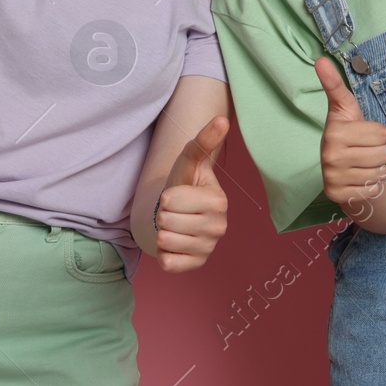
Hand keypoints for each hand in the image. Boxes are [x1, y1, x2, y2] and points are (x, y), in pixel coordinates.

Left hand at [154, 115, 229, 272]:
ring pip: (164, 241)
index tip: (177, 195)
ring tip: (174, 225)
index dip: (166, 196)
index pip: (170, 201)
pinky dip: (164, 253)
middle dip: (163, 214)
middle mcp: (219, 227)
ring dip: (163, 232)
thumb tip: (222, 120)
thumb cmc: (184, 184)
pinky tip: (174, 243)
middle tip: (174, 211)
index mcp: (218, 200)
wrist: (178, 212)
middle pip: (165, 222)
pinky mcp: (197, 265)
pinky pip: (168, 263)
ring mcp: (209, 248)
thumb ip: (203, 141)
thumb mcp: (189, 161)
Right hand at [316, 57, 385, 211]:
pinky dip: (371, 185)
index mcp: (334, 132)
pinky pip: (372, 190)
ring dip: (378, 168)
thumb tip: (320, 59)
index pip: (381, 134)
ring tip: (365, 162)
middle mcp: (329, 156)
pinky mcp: (337, 195)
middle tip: (366, 148)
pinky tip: (360, 177)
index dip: (379, 133)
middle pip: (384, 154)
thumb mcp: (345, 107)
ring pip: (379, 173)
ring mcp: (332, 177)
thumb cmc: (347, 130)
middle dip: (381, 151)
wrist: (340, 164)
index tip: (365, 131)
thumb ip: (334, 84)